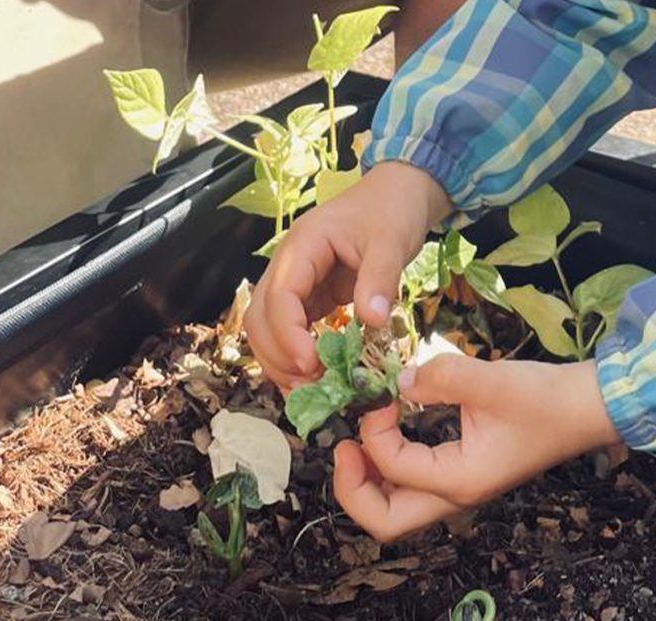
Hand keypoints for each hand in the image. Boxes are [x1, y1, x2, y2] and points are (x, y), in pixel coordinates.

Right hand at [244, 162, 450, 392]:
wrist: (397, 196)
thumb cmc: (391, 212)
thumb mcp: (390, 242)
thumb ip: (380, 279)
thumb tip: (371, 321)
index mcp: (302, 247)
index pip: (278, 296)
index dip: (288, 334)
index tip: (310, 363)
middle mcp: (289, 267)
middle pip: (259, 317)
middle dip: (278, 355)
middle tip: (310, 385)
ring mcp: (296, 283)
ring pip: (267, 328)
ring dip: (281, 361)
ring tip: (310, 390)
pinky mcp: (310, 298)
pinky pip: (291, 330)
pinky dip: (296, 357)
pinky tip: (314, 379)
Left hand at [333, 356, 621, 541]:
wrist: (588, 408)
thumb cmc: (546, 399)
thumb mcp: (490, 380)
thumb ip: (438, 377)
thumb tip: (396, 382)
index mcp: (461, 481)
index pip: (393, 469)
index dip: (373, 432)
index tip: (381, 395)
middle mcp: (457, 495)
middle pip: (385, 522)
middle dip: (352, 490)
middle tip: (344, 448)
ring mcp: (460, 489)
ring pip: (395, 510)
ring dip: (367, 483)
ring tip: (356, 443)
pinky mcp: (463, 473)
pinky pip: (412, 486)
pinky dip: (389, 468)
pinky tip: (388, 433)